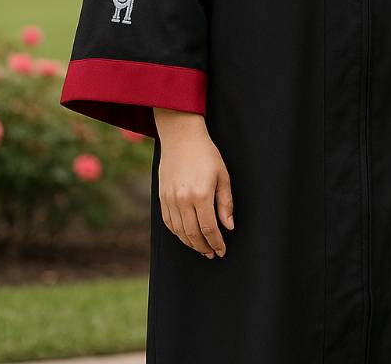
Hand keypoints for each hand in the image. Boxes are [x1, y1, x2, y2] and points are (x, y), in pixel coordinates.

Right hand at [153, 109, 234, 258]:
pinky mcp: (162, 197)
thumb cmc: (206, 154)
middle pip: (192, 234)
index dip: (216, 243)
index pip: (209, 228)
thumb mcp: (222, 175)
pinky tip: (186, 235)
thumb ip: (226, 203)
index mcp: (201, 195)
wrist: (181, 137)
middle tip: (212, 253)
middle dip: (204, 247)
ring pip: (179, 232)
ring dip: (190, 243)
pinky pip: (169, 223)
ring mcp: (170, 199)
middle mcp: (183, 200)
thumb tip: (228, 226)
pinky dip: (177, 233)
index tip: (222, 250)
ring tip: (201, 247)